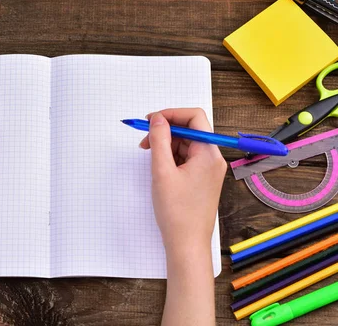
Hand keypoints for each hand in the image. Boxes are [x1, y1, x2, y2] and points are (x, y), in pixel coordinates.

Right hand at [140, 109, 225, 255]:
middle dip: (166, 131)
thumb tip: (157, 119)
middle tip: (144, 140)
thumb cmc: (177, 213)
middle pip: (189, 130)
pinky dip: (171, 157)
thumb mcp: (162, 171)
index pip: (194, 118)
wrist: (187, 244)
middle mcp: (213, 159)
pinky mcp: (202, 179)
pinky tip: (158, 166)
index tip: (151, 120)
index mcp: (209, 154)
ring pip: (186, 144)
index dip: (171, 114)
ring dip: (166, 144)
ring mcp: (208, 170)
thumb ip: (159, 140)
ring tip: (149, 156)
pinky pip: (186, 158)